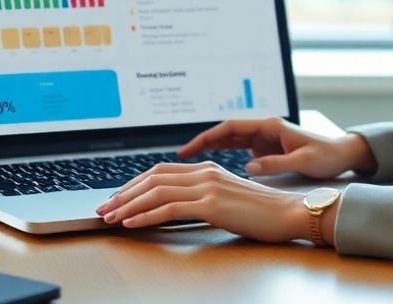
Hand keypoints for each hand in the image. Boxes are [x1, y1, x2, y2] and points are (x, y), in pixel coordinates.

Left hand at [95, 162, 313, 242]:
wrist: (289, 214)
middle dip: (123, 194)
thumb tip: (175, 206)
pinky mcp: (212, 205)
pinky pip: (169, 208)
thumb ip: (204, 196)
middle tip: (103, 208)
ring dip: (128, 206)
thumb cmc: (262, 212)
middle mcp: (205, 172)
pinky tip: (132, 224)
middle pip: (152, 178)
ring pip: (156, 191)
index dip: (133, 184)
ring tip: (111, 218)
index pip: (159, 171)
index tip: (117, 198)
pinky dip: (146, 216)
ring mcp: (208, 187)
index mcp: (207, 169)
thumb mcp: (227, 198)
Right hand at [177, 117, 374, 177]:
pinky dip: (224, 156)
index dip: (207, 137)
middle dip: (203, 143)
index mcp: (270, 126)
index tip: (189, 148)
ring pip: (230, 141)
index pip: (230, 128)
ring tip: (189, 164)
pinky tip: (213, 169)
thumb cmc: (326, 155)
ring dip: (211, 149)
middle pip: (225, 133)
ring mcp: (264, 139)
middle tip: (180, 158)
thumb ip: (275, 164)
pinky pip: (239, 150)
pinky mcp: (266, 149)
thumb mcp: (301, 161)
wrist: (343, 154)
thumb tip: (247, 167)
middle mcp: (264, 129)